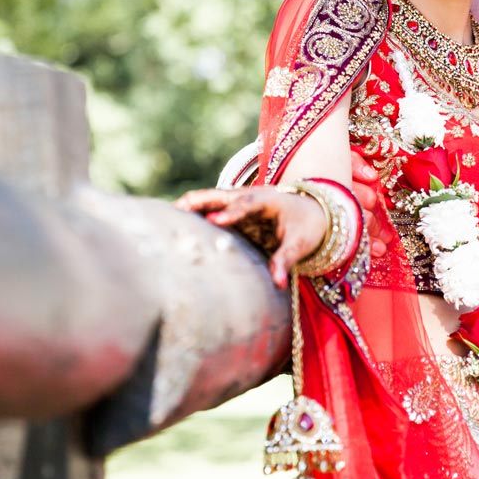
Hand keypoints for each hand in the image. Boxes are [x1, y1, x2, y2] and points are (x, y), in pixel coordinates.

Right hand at [174, 185, 328, 288]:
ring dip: (191, 207)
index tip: (214, 221)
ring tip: (166, 217)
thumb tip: (278, 283)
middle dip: (199, 201)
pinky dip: (193, 215)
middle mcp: (249, 197)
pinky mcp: (232, 213)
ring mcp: (238, 203)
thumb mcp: (301, 243)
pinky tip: (175, 225)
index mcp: (268, 200)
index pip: (246, 205)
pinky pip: (209, 211)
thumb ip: (286, 259)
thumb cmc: (307, 226)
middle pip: (220, 195)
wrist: (312, 211)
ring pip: (210, 200)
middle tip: (177, 209)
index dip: (230, 213)